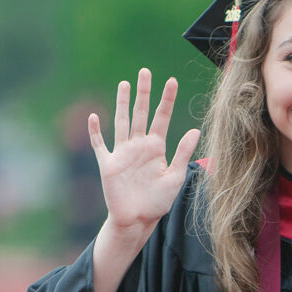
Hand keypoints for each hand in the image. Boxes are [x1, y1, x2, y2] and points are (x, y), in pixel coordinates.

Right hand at [88, 68, 200, 243]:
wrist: (138, 219)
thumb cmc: (158, 201)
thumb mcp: (175, 176)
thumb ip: (182, 152)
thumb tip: (196, 129)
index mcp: (156, 148)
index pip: (162, 118)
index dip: (167, 100)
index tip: (172, 81)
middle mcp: (139, 146)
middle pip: (140, 113)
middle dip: (144, 93)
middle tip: (146, 72)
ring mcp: (122, 152)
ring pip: (122, 122)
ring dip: (123, 103)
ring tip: (126, 84)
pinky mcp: (108, 163)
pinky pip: (99, 144)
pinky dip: (96, 131)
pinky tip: (95, 116)